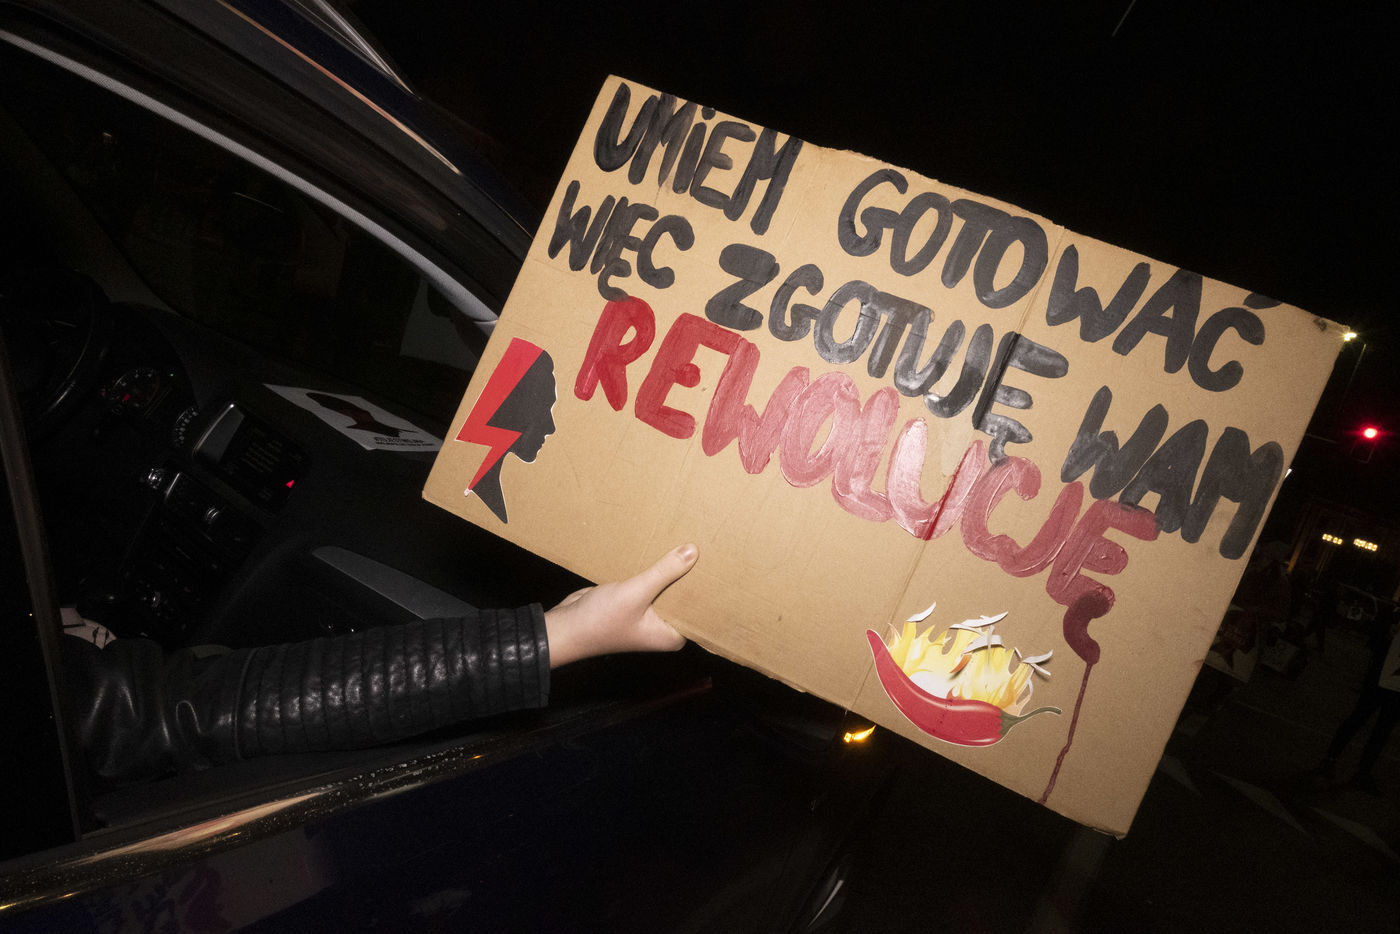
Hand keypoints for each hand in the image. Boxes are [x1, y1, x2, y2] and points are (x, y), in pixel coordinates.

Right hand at [544, 543, 696, 667]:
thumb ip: (665, 572)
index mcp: (671, 635)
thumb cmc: (599, 622)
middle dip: (693, 577)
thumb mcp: (635, 593)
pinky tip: (663, 550)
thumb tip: (693, 551)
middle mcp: (663, 627)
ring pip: (668, 588)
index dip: (709, 591)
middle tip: (711, 548)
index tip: (722, 568)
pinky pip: (652, 583)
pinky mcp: (635, 602)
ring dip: (673, 570)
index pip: (700, 612)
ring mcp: (649, 614)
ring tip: (691, 543)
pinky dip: (655, 570)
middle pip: (686, 597)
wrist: (565, 627)